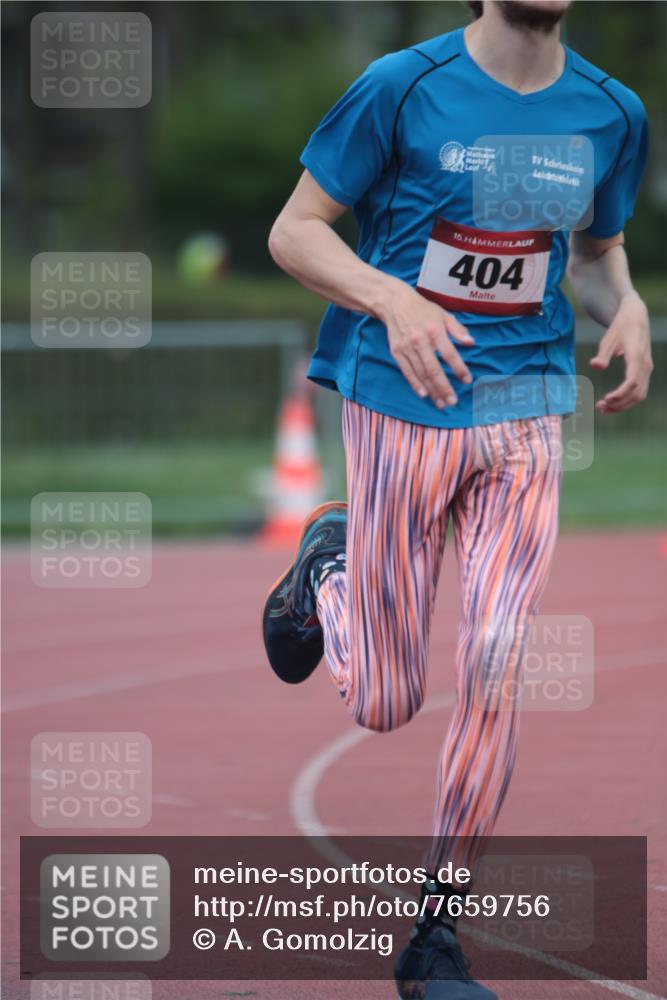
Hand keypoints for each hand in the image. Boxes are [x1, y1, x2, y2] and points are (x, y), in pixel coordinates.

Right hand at [380, 282, 473, 408]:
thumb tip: (471, 342)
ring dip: (432, 390)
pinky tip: (424, 394)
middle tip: (453, 401)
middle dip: (444, 387)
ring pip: (421, 373)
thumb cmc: (422, 309)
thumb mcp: (443, 314)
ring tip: (441, 403)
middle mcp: (420, 341)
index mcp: (434, 331)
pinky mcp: (397, 352)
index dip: (459, 368)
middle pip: (433, 369)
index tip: (467, 380)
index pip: (449, 354)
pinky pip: (407, 371)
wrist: (394, 303)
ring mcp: (407, 348)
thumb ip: (457, 329)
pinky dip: (415, 384)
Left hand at [590, 293, 652, 413]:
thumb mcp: (608, 338)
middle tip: (600, 408)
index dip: (620, 394)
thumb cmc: (620, 327)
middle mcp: (645, 364)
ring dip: (623, 405)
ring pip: (639, 395)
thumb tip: (595, 366)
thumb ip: (603, 354)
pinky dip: (627, 400)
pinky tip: (612, 403)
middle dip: (619, 404)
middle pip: (636, 393)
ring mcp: (647, 368)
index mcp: (636, 356)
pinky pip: (639, 390)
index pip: (632, 381)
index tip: (606, 400)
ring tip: (604, 409)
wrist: (636, 316)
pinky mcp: (645, 371)